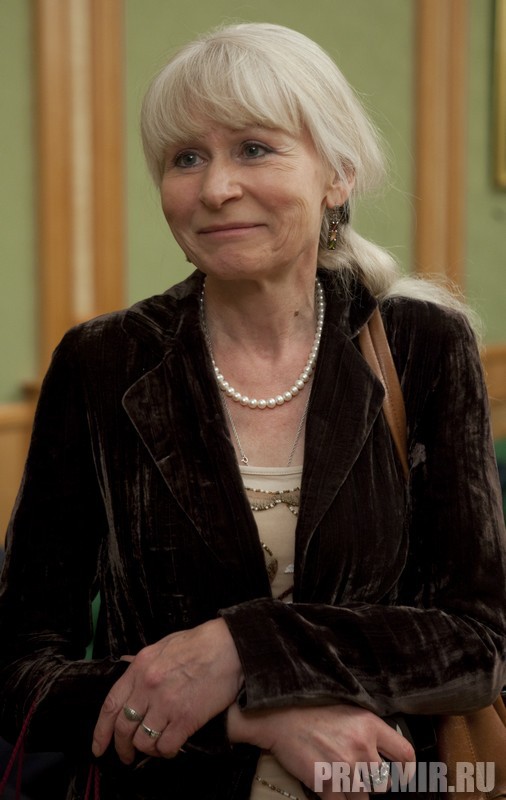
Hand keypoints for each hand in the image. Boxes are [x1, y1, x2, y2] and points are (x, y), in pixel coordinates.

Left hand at [92, 618, 242, 762]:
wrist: (228, 647)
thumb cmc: (199, 643)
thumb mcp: (162, 646)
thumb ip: (142, 664)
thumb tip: (127, 672)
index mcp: (139, 668)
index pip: (110, 705)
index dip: (101, 731)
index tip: (98, 747)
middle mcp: (148, 687)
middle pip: (124, 728)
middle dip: (122, 748)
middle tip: (127, 756)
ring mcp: (166, 704)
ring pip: (144, 741)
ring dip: (148, 750)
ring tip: (156, 747)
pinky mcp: (186, 718)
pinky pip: (167, 746)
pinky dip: (166, 752)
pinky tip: (172, 746)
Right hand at [228, 703, 415, 798]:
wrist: (280, 717)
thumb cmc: (311, 710)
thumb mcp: (347, 710)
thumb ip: (367, 730)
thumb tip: (382, 749)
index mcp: (369, 725)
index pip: (405, 754)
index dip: (407, 771)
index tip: (402, 776)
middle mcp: (362, 747)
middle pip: (384, 782)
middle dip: (373, 784)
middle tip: (358, 776)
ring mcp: (345, 767)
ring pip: (363, 797)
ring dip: (353, 793)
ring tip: (340, 780)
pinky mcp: (328, 783)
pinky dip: (337, 799)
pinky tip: (329, 790)